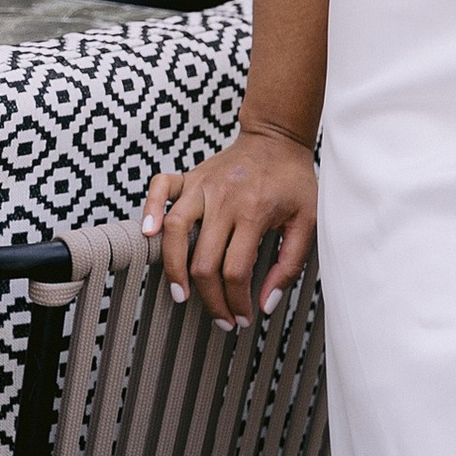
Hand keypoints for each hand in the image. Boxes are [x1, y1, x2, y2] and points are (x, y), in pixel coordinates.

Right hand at [142, 124, 317, 329]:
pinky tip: (149, 235)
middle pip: (204, 261)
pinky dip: (151, 209)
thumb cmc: (293, 180)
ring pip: (175, 230)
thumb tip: (266, 303)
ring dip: (173, 268)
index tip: (243, 318)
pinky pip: (161, 187)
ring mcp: (203, 184)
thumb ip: (290, 264)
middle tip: (221, 319)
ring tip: (181, 295)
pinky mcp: (191, 175)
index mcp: (254, 211)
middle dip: (211, 300)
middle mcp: (224, 198)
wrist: (278, 137)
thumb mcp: (307, 220)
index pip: (236, 271)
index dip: (237, 302)